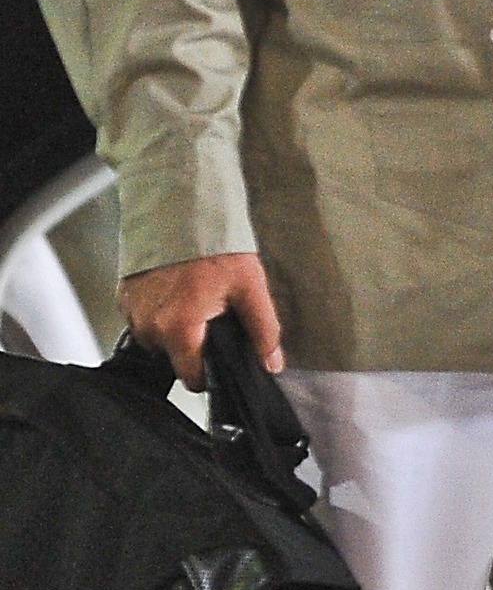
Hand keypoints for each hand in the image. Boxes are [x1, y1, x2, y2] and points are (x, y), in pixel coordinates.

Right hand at [119, 252, 281, 388]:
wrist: (181, 211)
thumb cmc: (215, 247)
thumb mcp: (250, 288)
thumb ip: (263, 330)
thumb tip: (271, 362)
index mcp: (178, 329)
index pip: (191, 377)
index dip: (210, 373)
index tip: (220, 360)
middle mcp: (148, 326)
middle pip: (174, 356)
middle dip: (194, 343)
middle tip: (212, 314)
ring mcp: (132, 312)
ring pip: (158, 338)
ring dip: (175, 327)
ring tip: (195, 298)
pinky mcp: (124, 297)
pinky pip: (145, 318)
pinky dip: (161, 310)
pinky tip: (178, 290)